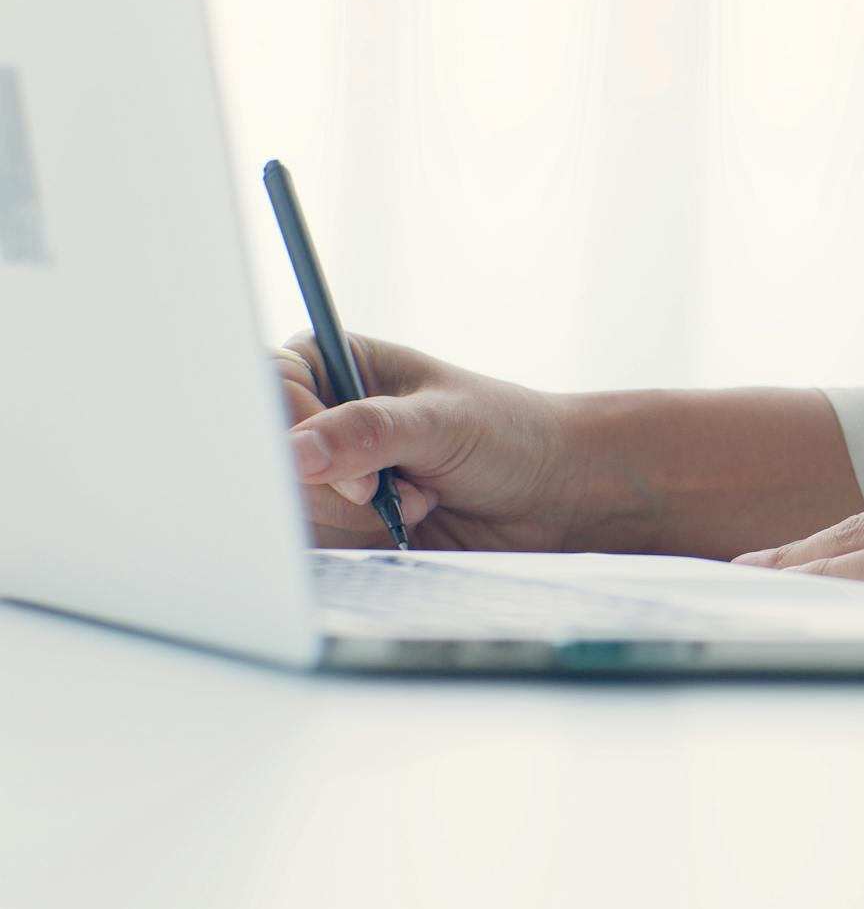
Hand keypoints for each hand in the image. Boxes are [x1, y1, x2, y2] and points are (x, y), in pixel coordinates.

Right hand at [275, 333, 583, 550]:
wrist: (554, 495)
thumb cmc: (509, 436)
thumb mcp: (440, 423)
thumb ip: (366, 433)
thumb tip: (293, 453)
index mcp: (333, 364)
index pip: (265, 393)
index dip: (297, 439)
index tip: (354, 473)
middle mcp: (321, 417)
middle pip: (272, 463)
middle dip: (341, 489)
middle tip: (399, 488)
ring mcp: (328, 473)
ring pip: (293, 510)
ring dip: (361, 520)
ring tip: (421, 499)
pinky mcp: (342, 523)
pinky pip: (320, 544)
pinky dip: (366, 545)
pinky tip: (410, 528)